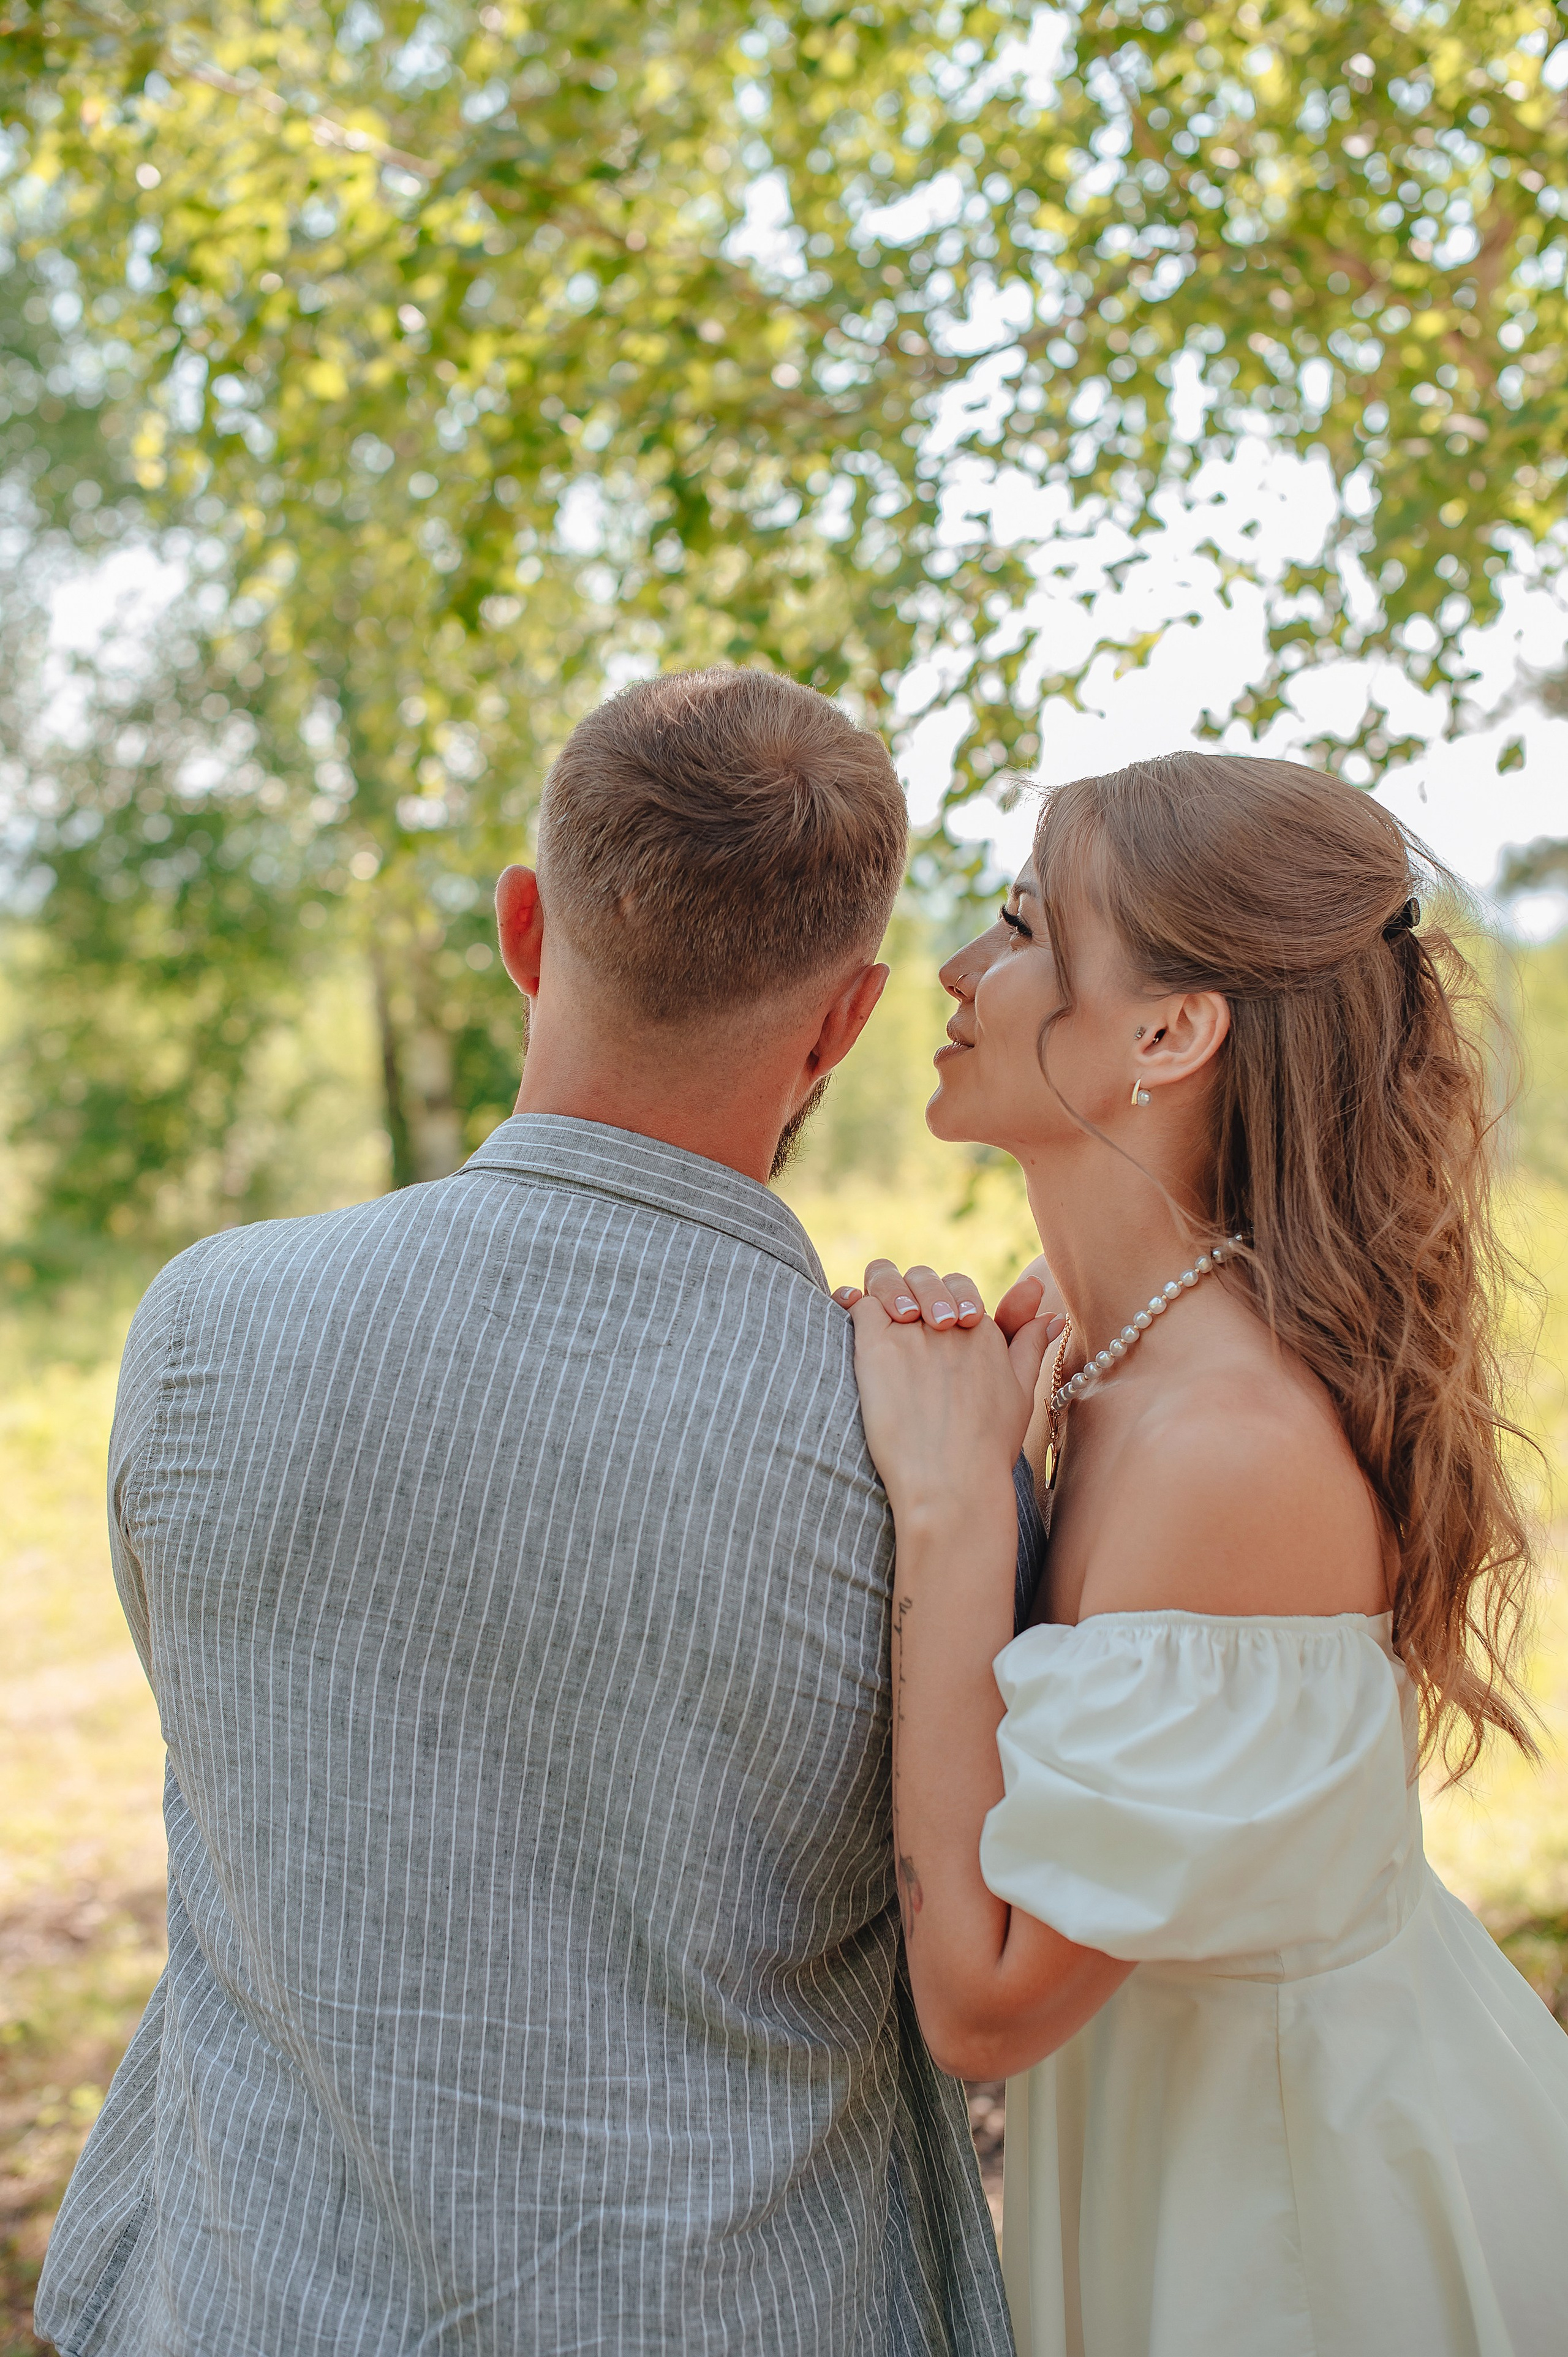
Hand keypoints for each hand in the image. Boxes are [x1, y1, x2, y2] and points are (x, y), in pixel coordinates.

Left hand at [845, 1264, 1063, 1522]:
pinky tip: (847, 1306)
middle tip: (909, 1317)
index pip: (959, 1289)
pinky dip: (851, 1302)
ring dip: (884, 1288)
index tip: (936, 1324)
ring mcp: (913, 1333)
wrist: (952, 1482)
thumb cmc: (987, 1448)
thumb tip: (1049, 1315)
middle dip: (917, 1290)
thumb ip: (1029, 1345)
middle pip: (926, 1280)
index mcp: (983, 1330)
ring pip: (889, 1283)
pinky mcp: (878, 1347)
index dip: (946, 1301)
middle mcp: (950, 1324)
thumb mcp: (1021, 1392)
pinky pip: (861, 1305)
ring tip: (884, 1314)